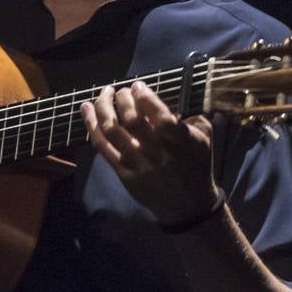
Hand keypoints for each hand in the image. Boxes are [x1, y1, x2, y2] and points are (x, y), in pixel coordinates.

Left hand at [80, 81, 220, 225]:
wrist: (187, 205)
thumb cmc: (196, 165)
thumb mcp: (204, 138)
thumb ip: (190, 115)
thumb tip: (166, 97)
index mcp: (181, 142)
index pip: (162, 118)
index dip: (146, 99)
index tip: (139, 86)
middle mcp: (158, 153)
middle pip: (132, 121)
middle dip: (123, 99)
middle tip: (122, 90)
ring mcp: (138, 164)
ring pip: (112, 131)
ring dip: (103, 107)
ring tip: (103, 93)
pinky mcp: (124, 174)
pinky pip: (102, 147)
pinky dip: (91, 125)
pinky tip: (86, 109)